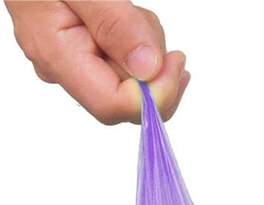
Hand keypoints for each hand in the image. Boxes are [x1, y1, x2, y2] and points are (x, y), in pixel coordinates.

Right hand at [5, 0, 187, 123]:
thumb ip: (114, 24)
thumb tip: (147, 69)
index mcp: (57, 56)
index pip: (113, 105)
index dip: (152, 94)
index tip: (176, 61)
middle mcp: (63, 69)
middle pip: (127, 97)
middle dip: (151, 65)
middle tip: (143, 19)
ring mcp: (73, 62)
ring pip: (131, 79)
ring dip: (145, 46)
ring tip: (125, 7)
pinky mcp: (84, 53)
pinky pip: (124, 62)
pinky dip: (136, 40)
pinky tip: (124, 13)